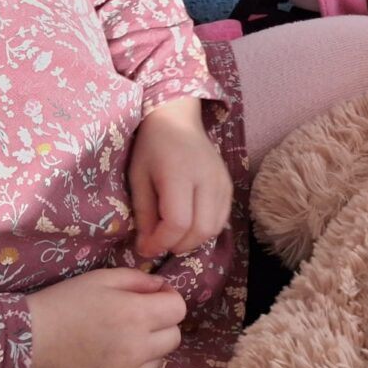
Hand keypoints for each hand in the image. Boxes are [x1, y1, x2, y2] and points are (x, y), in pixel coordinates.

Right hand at [25, 269, 185, 367]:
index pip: (179, 309)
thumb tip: (161, 288)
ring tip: (120, 341)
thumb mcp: (102, 278)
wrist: (30, 341)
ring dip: (148, 350)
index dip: (168, 300)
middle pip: (174, 337)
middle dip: (161, 325)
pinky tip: (110, 360)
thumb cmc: (65, 302)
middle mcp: (137, 348)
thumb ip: (138, 280)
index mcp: (136, 314)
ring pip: (158, 361)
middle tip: (137, 320)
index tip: (152, 299)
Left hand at [129, 96, 232, 257]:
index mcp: (179, 173)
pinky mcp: (228, 184)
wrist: (178, 118)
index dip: (161, 242)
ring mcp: (222, 181)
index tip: (145, 247)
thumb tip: (147, 248)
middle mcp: (206, 178)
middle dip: (177, 245)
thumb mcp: (138, 177)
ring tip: (173, 235)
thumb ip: (144, 213)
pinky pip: (222, 218)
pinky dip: (205, 230)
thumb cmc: (152, 146)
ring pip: (214, 228)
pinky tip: (189, 224)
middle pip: (200, 230)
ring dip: (192, 241)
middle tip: (160, 242)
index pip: (178, 222)